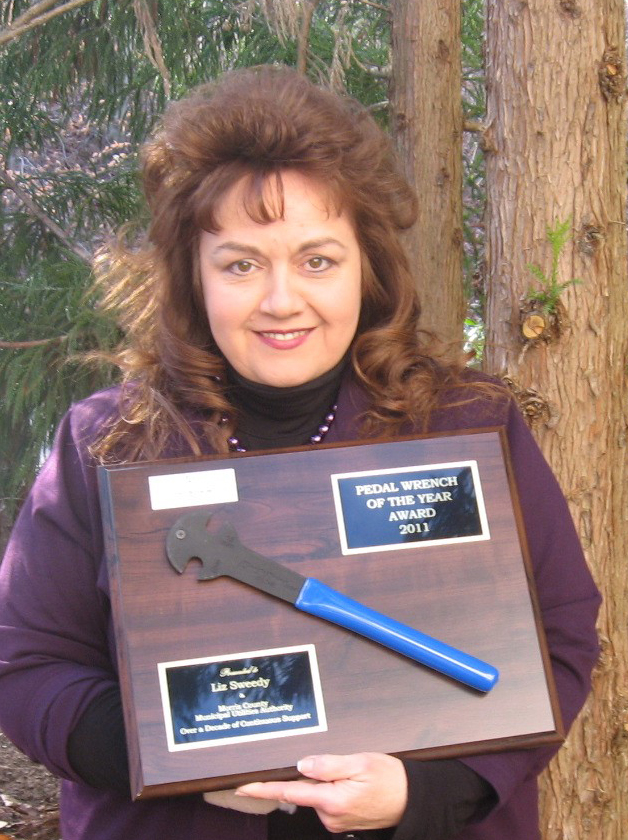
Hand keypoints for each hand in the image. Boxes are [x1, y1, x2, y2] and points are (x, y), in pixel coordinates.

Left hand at [236, 752, 407, 832]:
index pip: (290, 793)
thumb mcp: (360, 762)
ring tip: (355, 774)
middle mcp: (329, 816)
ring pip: (316, 793)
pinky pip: (326, 800)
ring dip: (326, 781)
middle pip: (305, 788)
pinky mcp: (339, 821)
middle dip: (314, 773)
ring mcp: (334, 821)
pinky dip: (332, 789)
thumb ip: (328, 764)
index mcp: (332, 800)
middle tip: (344, 764)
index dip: (264, 789)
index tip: (242, 787)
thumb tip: (301, 766)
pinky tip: (353, 784)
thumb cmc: (389, 778)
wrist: (411, 800)